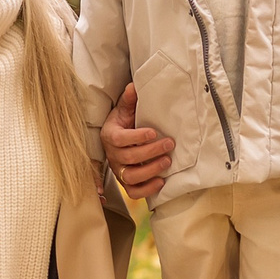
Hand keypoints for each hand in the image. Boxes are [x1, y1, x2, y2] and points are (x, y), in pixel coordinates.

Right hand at [100, 83, 174, 202]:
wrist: (117, 138)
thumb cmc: (123, 123)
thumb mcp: (124, 109)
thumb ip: (128, 99)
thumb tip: (133, 86)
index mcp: (110, 135)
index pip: (120, 139)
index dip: (137, 137)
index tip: (154, 132)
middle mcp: (112, 155)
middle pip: (128, 158)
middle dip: (151, 152)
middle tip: (169, 144)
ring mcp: (118, 170)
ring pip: (130, 177)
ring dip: (150, 171)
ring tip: (167, 161)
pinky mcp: (126, 182)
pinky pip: (133, 192)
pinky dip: (147, 190)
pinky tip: (161, 181)